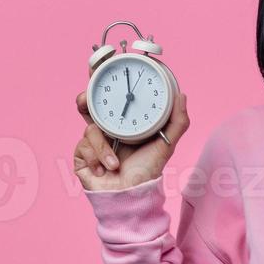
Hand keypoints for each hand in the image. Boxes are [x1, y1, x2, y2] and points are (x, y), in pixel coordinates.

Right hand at [72, 90, 189, 191]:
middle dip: (84, 99)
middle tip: (85, 98)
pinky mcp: (81, 156)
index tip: (102, 67)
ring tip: (115, 163)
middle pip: (89, 106)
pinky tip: (105, 170)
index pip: (112, 99)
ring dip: (102, 147)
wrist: (131, 197)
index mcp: (123, 123)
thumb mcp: (166, 144)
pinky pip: (83, 147)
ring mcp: (92, 143)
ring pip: (89, 129)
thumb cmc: (147, 172)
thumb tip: (181, 94)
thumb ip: (177, 121)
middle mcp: (106, 130)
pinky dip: (96, 158)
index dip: (105, 84)